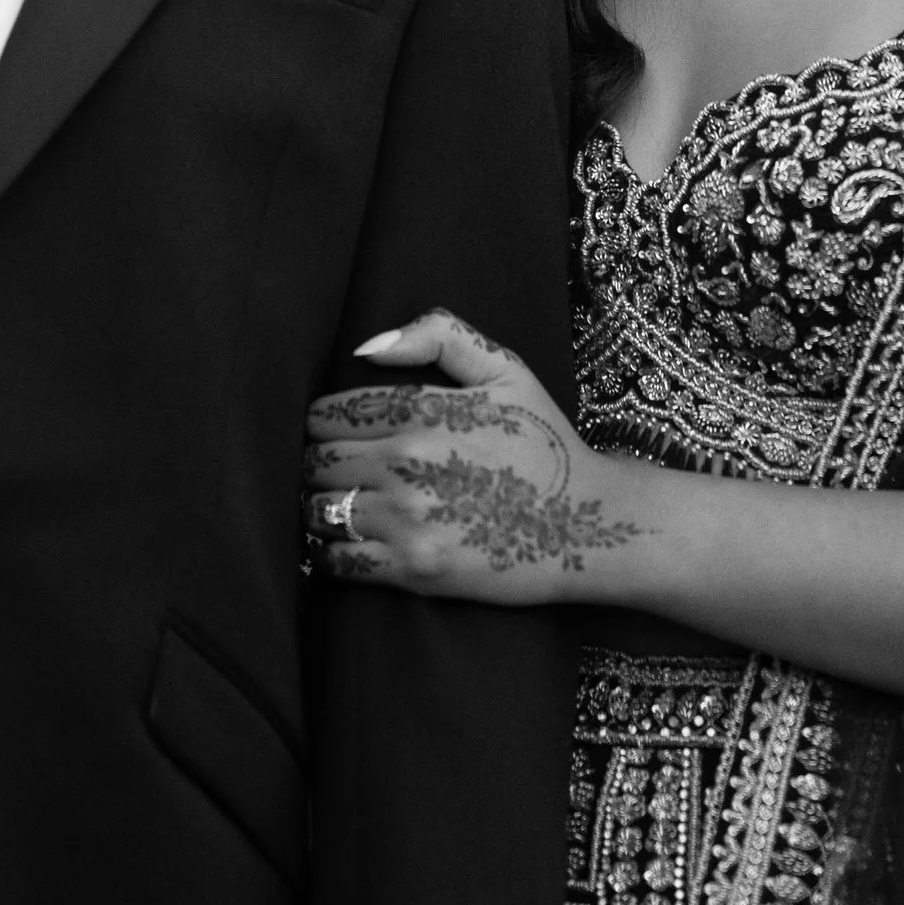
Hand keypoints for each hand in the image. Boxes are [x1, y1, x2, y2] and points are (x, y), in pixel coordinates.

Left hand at [304, 311, 644, 604]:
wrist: (588, 524)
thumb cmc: (543, 445)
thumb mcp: (505, 369)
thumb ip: (437, 336)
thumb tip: (366, 347)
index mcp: (421, 409)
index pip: (327, 414)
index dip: (324, 425)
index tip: (336, 436)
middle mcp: (405, 460)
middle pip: (314, 463)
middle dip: (318, 466)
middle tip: (337, 475)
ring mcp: (407, 518)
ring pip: (318, 510)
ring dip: (321, 509)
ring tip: (341, 508)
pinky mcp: (414, 568)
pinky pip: (337, 560)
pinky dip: (331, 553)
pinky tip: (348, 545)